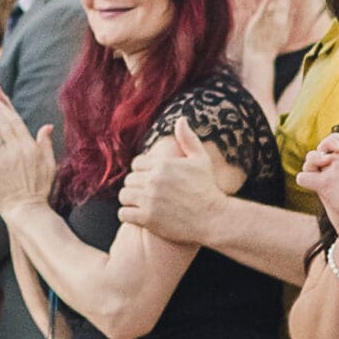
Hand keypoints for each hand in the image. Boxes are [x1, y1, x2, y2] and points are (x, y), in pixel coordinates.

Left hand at [0, 81, 52, 217]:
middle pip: (1, 122)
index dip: (3, 106)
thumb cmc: (39, 188)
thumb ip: (45, 144)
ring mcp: (3, 157)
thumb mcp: (49, 164)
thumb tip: (47, 126)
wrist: (26, 209)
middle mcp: (17, 149)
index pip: (15, 120)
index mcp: (30, 146)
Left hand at [114, 118, 243, 246]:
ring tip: (141, 204)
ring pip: (124, 195)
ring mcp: (149, 200)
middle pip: (129, 179)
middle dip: (137, 186)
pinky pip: (124, 213)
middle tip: (147, 194)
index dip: (142, 172)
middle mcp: (154, 180)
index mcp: (163, 164)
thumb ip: (188, 139)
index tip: (150, 180)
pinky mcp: (147, 218)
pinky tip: (139, 216)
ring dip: (130, 200)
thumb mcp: (201, 160)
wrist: (214, 219)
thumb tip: (181, 119)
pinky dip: (129, 215)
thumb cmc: (207, 188)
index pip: (136, 164)